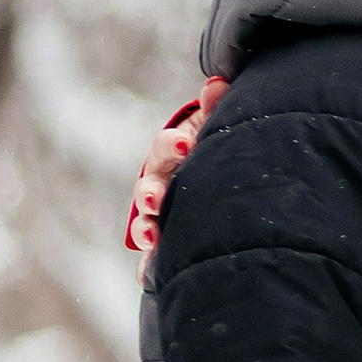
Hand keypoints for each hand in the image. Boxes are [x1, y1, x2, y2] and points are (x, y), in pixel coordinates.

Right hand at [124, 76, 226, 256]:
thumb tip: (216, 84)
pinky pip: (151, 256)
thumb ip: (215, 106)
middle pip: (148, 187)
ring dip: (146, 230)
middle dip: (151, 194)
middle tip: (157, 201)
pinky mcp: (162, 239)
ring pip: (144, 222)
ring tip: (152, 239)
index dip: (173, 145)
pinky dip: (148, 267)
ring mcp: (157, 213)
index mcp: (172, 152)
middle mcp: (158, 182)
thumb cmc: (209, 142)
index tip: (185, 146)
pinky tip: (148, 277)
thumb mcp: (213, 122)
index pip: (166, 146)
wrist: (204, 170)